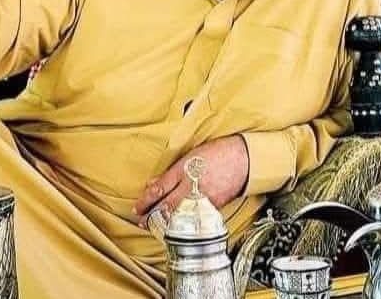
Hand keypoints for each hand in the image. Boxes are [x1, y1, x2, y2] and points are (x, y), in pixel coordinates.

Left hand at [133, 135, 249, 226]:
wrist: (243, 158)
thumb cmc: (217, 152)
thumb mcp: (190, 155)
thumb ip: (171, 171)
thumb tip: (154, 183)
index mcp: (184, 170)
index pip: (159, 189)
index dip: (145, 201)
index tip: (137, 207)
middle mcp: (192, 186)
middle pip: (166, 206)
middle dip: (151, 216)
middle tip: (142, 221)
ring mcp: (203, 198)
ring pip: (179, 216)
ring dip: (165, 223)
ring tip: (155, 227)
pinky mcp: (213, 207)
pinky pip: (194, 218)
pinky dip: (183, 223)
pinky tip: (176, 226)